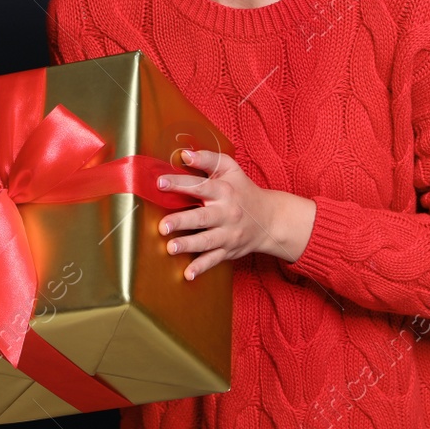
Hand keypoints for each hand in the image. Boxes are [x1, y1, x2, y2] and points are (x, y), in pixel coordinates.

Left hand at [156, 149, 316, 278]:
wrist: (270, 220)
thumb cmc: (243, 190)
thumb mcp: (231, 169)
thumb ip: (208, 159)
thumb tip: (185, 154)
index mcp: (224, 191)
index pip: (200, 186)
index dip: (180, 183)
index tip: (160, 183)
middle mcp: (226, 213)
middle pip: (203, 217)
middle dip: (182, 221)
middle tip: (163, 226)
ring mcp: (228, 234)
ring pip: (207, 241)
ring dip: (189, 245)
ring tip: (170, 248)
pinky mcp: (228, 250)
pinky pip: (214, 260)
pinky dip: (201, 268)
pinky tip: (188, 274)